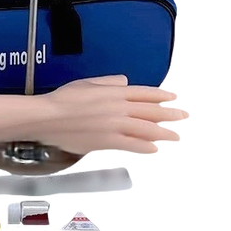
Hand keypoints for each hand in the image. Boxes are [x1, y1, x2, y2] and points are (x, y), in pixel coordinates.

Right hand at [19, 75, 187, 154]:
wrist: (48, 116)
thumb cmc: (62, 100)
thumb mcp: (87, 83)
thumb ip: (108, 82)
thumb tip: (123, 81)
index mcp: (114, 92)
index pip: (145, 93)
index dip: (161, 96)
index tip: (172, 98)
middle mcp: (119, 108)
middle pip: (151, 111)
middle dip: (170, 115)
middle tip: (182, 117)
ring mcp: (114, 125)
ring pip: (146, 129)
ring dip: (164, 132)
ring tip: (174, 136)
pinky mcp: (107, 141)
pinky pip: (132, 144)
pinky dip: (145, 147)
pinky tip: (153, 149)